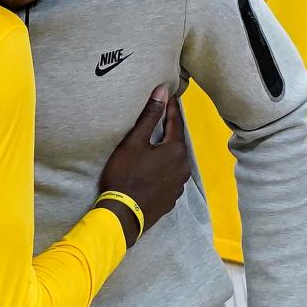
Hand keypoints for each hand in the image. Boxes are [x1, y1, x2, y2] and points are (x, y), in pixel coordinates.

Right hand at [97, 86, 189, 246]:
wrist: (123, 214)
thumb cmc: (126, 174)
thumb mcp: (134, 142)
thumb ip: (149, 116)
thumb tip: (162, 91)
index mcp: (176, 150)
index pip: (176, 123)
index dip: (170, 109)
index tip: (168, 95)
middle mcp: (183, 166)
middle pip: (177, 142)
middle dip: (170, 128)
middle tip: (163, 115)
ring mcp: (179, 184)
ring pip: (175, 159)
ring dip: (168, 149)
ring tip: (157, 140)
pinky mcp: (172, 197)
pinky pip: (171, 175)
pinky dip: (165, 166)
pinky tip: (155, 166)